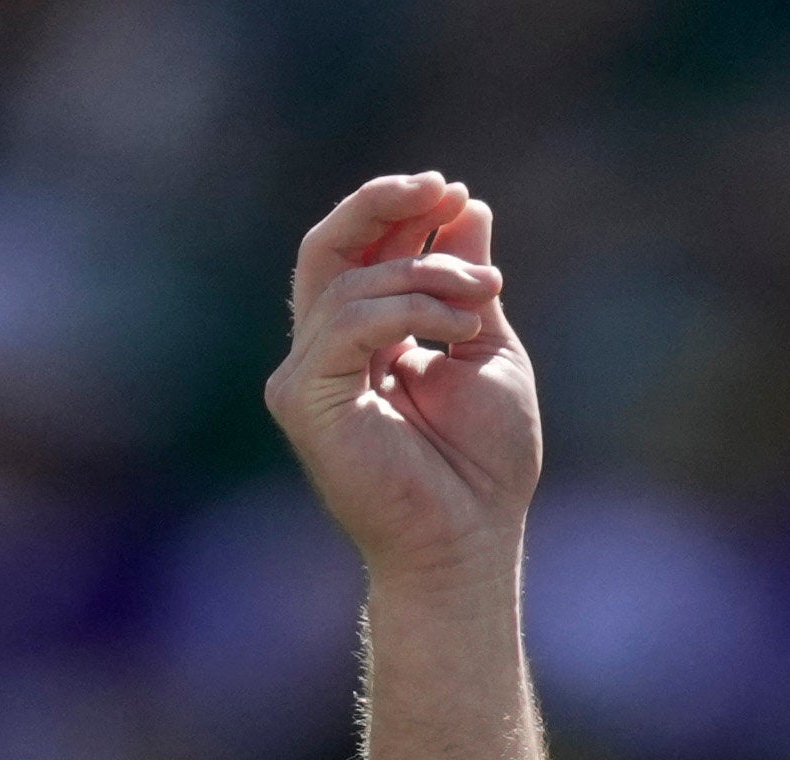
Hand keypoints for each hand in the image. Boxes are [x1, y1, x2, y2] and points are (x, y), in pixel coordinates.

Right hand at [272, 170, 542, 578]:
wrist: (472, 541)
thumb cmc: (485, 465)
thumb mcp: (485, 346)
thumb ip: (463, 279)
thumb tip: (463, 204)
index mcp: (364, 340)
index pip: (361, 252)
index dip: (399, 210)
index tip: (454, 193)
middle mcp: (325, 355)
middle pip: (329, 248)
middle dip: (384, 206)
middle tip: (443, 188)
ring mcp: (306, 378)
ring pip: (349, 283)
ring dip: (426, 275)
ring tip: (484, 300)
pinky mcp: (303, 401)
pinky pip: (346, 322)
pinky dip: (408, 309)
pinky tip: (459, 329)